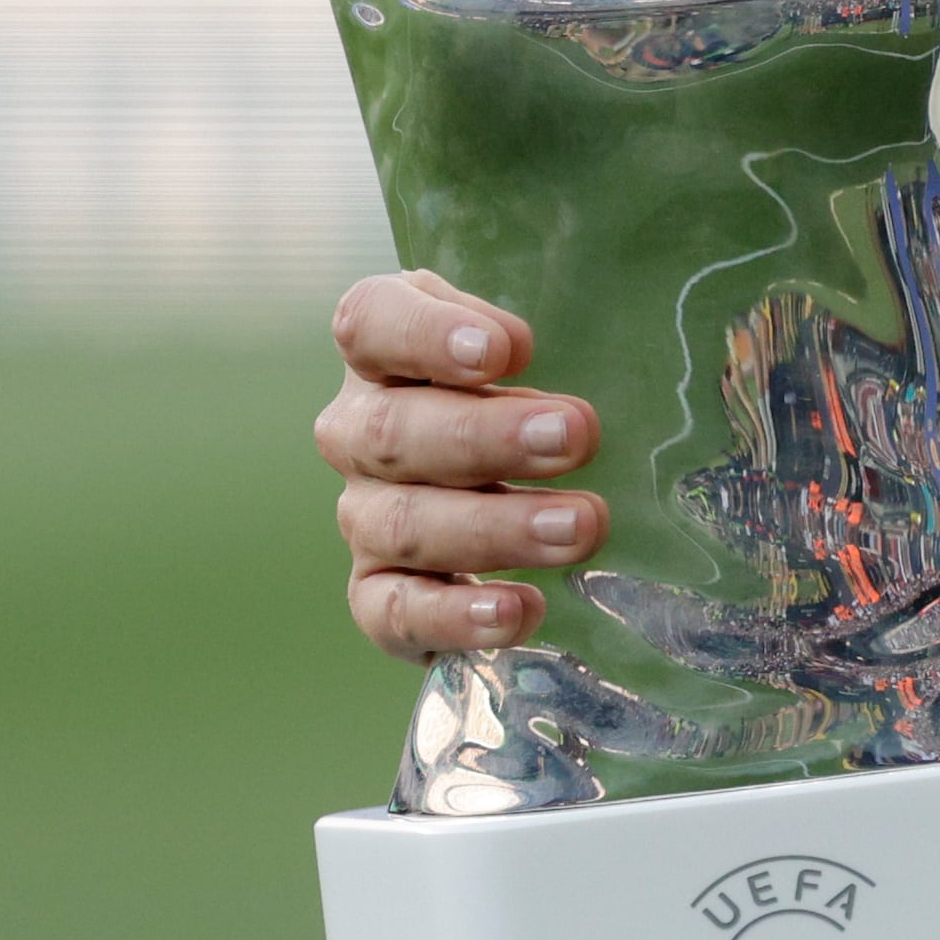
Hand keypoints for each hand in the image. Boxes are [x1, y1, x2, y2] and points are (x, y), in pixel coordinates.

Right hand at [315, 268, 604, 657]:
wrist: (506, 478)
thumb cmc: (527, 388)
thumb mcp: (537, 340)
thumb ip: (538, 332)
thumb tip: (551, 349)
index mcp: (382, 352)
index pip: (371, 323)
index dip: (427, 334)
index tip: (505, 348)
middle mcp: (358, 432)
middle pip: (392, 431)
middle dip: (486, 436)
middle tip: (576, 437)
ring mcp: (363, 516)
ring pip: (402, 523)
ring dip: (495, 527)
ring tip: (581, 527)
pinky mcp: (378, 594)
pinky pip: (395, 612)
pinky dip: (454, 616)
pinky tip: (521, 608)